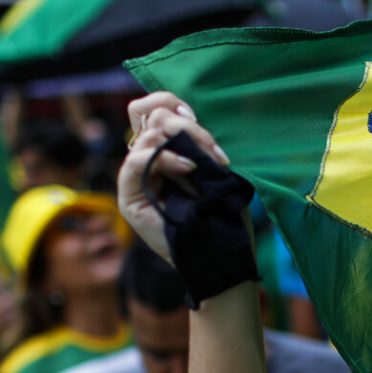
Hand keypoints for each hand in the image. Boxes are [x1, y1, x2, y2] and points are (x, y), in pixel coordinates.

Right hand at [117, 91, 228, 264]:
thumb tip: (183, 117)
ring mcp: (137, 177)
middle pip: (151, 114)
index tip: (197, 118)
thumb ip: (196, 143)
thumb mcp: (214, 170)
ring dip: (184, 143)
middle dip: (189, 126)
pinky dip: (164, 159)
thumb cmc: (223, 214)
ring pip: (148, 134)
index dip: (172, 103)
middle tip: (214, 153)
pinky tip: (188, 169)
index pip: (153, 106)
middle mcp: (148, 159)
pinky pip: (136, 161)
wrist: (217, 252)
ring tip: (205, 165)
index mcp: (167, 149)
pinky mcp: (130, 196)